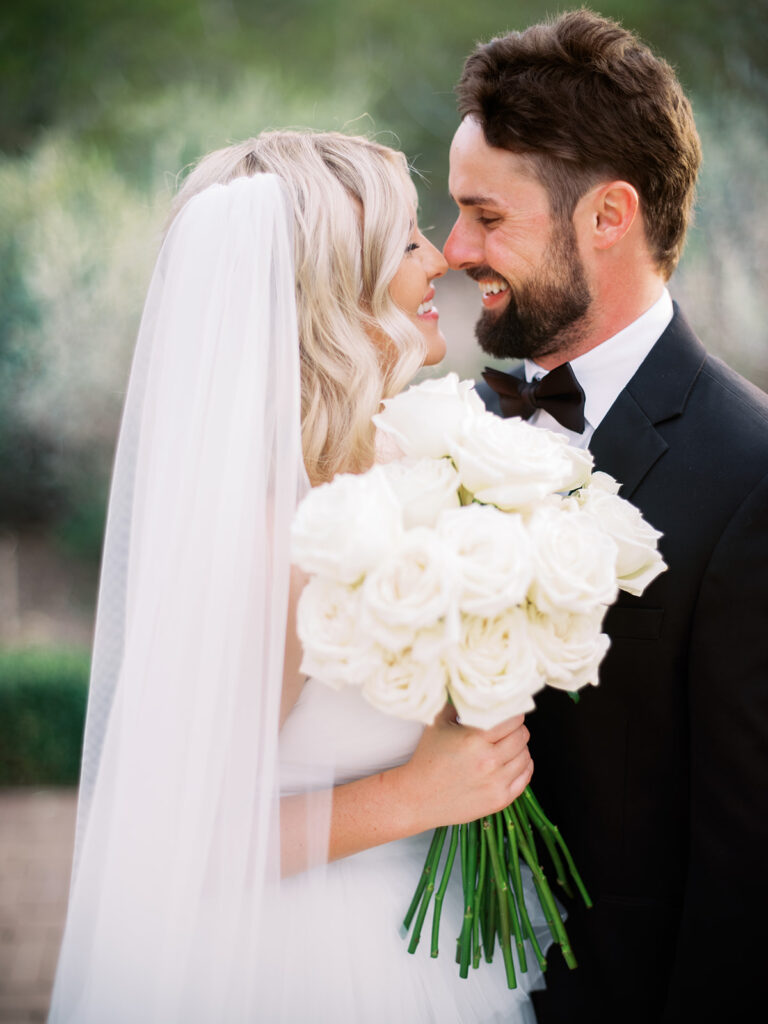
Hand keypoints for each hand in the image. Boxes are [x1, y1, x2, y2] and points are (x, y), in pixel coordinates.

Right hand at [396, 703, 533, 831]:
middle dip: (517, 730)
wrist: (417, 797)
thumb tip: (471, 692)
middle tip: (508, 729)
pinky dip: (523, 767)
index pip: (513, 720)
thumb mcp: (437, 724)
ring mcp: (496, 782)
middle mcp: (489, 761)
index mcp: (475, 739)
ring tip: (508, 746)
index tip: (508, 714)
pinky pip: (525, 778)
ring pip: (526, 756)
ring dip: (520, 749)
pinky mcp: (499, 799)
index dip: (512, 714)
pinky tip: (513, 762)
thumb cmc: (427, 760)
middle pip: (522, 737)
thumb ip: (457, 705)